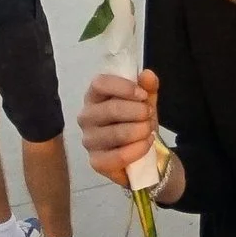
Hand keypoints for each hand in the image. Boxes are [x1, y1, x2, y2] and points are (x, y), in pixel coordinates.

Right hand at [78, 70, 159, 186]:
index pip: (100, 83)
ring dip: (140, 130)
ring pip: (117, 133)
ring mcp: (89, 140)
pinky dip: (138, 149)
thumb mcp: (145, 101)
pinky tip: (146, 144)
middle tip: (149, 115)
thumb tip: (147, 75)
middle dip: (138, 112)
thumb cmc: (136, 121)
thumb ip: (147, 87)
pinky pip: (120, 155)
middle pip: (111, 109)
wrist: (141, 151)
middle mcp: (86, 117)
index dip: (124, 87)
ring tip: (149, 130)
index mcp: (94, 96)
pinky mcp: (96, 162)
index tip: (143, 95)